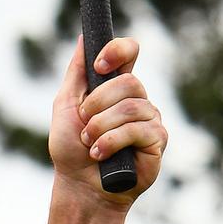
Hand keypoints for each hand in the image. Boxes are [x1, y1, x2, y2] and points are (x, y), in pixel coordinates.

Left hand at [49, 36, 165, 207]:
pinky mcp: (157, 140)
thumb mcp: (65, 106)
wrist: (79, 185)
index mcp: (114, 87)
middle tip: (84, 125)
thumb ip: (76, 74)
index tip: (99, 64)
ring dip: (100, 127)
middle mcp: (136, 99)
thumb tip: (84, 38)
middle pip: (128, 82)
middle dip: (96, 105)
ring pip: (131, 107)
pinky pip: (138, 129)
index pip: (129, 53)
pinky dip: (111, 142)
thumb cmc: (70, 148)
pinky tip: (100, 154)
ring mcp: (150, 119)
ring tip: (90, 144)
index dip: (118, 51)